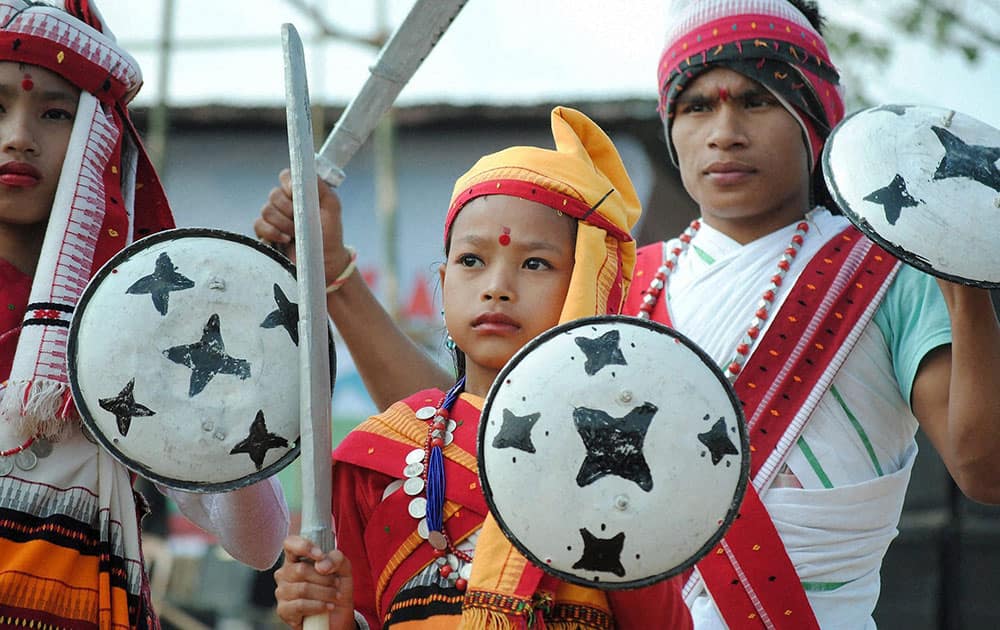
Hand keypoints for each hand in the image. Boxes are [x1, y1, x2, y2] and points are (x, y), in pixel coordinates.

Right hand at [254, 169, 353, 283]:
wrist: (325, 261)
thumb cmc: (330, 234)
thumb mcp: (332, 207)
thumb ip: (320, 187)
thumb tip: (304, 173)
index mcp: (300, 192)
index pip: (286, 176)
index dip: (288, 183)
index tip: (296, 193)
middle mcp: (285, 202)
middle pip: (274, 194)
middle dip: (288, 208)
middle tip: (301, 220)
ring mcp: (274, 217)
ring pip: (266, 209)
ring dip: (283, 222)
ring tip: (296, 233)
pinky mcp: (266, 233)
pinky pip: (259, 225)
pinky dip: (272, 231)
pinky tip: (285, 238)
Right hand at [274, 535, 355, 629]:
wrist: (338, 614)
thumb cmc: (336, 587)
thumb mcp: (343, 568)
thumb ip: (336, 559)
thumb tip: (320, 565)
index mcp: (296, 558)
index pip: (290, 543)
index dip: (304, 546)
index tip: (320, 555)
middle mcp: (285, 573)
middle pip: (301, 570)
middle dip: (325, 578)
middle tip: (336, 584)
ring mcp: (282, 592)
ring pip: (302, 589)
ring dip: (325, 593)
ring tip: (335, 596)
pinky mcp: (283, 610)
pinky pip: (300, 605)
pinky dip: (318, 606)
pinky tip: (327, 607)